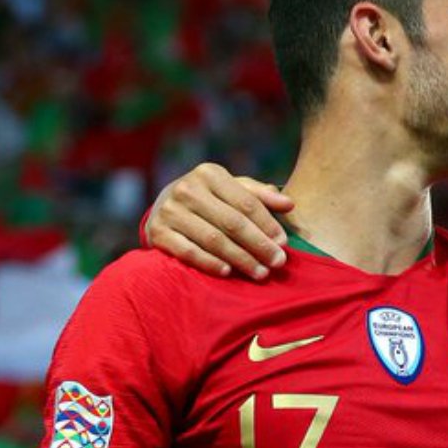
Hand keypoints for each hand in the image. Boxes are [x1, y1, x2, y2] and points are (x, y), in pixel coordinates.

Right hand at [145, 164, 290, 279]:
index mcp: (209, 173)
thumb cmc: (210, 199)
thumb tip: (290, 204)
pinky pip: (188, 252)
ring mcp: (170, 211)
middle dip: (259, 245)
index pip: (246, 203)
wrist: (164, 207)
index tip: (284, 244)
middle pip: (232, 223)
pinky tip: (228, 272)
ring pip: (213, 240)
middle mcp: (187, 189)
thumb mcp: (233, 190)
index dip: (267, 225)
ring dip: (241, 259)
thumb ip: (260, 196)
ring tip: (260, 273)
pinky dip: (209, 263)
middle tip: (278, 263)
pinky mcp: (158, 233)